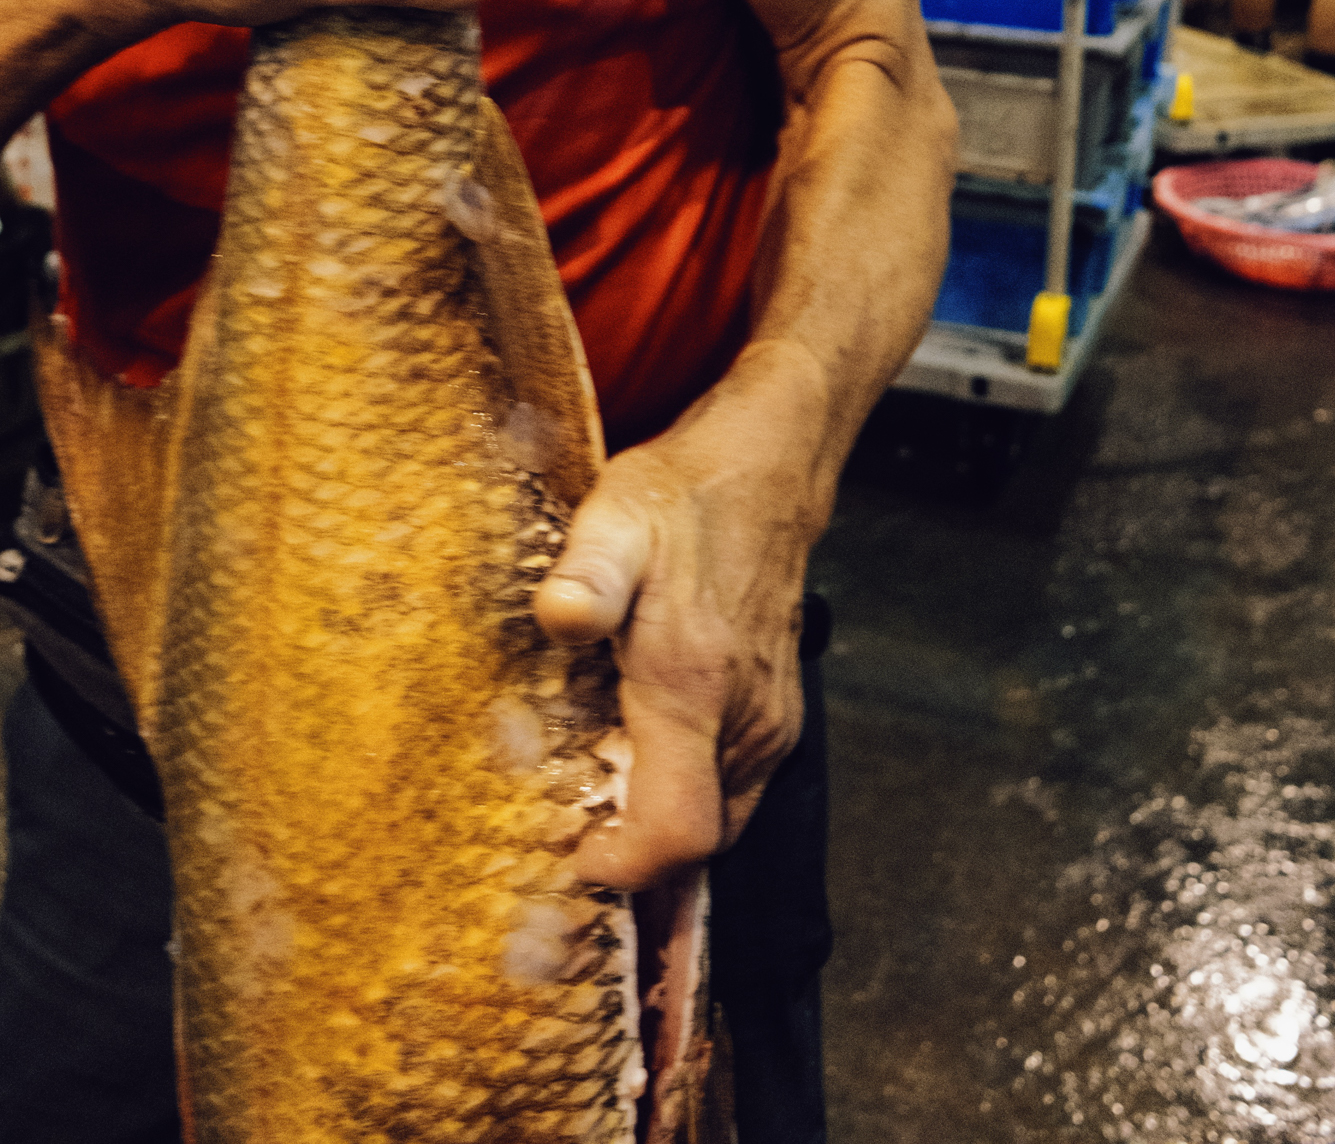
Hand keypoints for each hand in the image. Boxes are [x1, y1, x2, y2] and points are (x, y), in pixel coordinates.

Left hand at [535, 342, 820, 890]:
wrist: (763, 469)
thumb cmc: (681, 498)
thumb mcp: (614, 520)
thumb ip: (586, 577)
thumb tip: (558, 617)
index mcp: (697, 688)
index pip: (676, 831)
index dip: (622, 866)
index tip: (572, 851)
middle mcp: (745, 722)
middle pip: (697, 845)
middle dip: (635, 857)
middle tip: (569, 829)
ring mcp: (769, 723)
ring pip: (721, 823)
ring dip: (662, 830)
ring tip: (597, 803)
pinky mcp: (776, 716)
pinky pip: (735, 792)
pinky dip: (689, 802)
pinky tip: (643, 770)